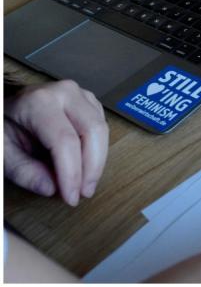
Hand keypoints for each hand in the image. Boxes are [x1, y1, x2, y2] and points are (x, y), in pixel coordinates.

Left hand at [4, 80, 108, 205]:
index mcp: (39, 102)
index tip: (71, 197)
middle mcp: (65, 93)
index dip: (71, 173)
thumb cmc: (5, 124)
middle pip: (93, 132)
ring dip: (97, 160)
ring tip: (84, 182)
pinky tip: (85, 163)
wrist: (8, 104)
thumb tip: (52, 188)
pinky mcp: (89, 101)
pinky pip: (102, 127)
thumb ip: (24, 171)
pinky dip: (97, 149)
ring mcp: (80, 94)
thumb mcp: (2, 150)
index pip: (65, 141)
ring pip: (102, 130)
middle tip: (84, 192)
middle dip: (92, 167)